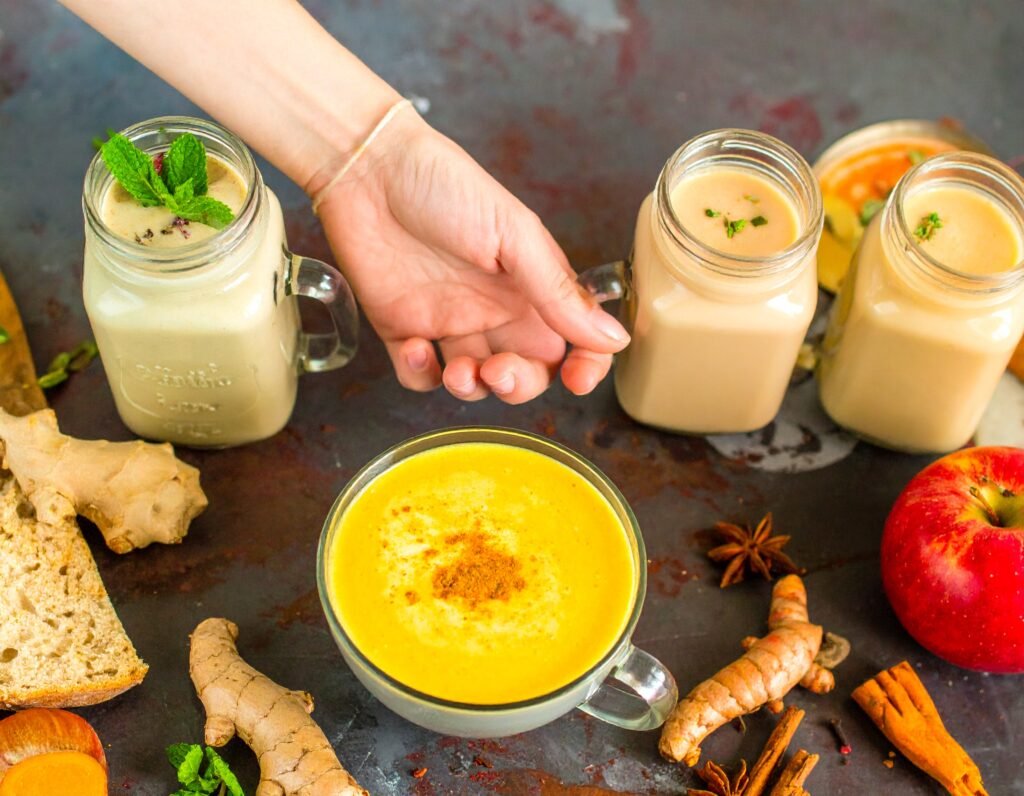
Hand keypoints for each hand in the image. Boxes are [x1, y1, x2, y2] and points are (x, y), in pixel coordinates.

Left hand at [314, 110, 629, 403]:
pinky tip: (416, 348)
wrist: (368, 170)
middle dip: (517, 385)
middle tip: (497, 371)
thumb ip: (560, 293)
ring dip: (472, 389)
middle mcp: (494, 309)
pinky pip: (419, 377)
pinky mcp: (402, 329)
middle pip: (524, 372)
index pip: (572, 341)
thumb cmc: (446, 187)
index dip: (582, 367)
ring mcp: (448, 321)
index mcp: (530, 286)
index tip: (575, 379)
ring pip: (474, 383)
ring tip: (458, 369)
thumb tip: (616, 338)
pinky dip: (421, 376)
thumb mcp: (515, 236)